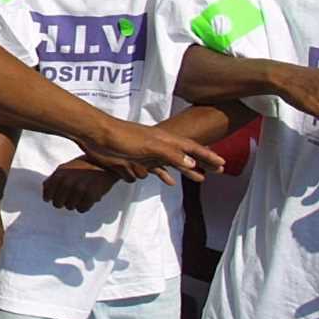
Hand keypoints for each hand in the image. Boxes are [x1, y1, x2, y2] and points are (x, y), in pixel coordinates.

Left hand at [41, 155, 119, 212]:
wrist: (104, 164)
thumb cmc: (82, 166)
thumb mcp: (64, 168)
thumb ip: (53, 179)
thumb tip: (45, 193)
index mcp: (59, 174)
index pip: (48, 195)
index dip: (50, 198)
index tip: (53, 199)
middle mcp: (68, 181)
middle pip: (58, 204)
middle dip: (62, 202)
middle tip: (69, 198)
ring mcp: (80, 188)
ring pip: (70, 207)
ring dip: (74, 204)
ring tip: (80, 195)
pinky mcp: (91, 195)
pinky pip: (82, 209)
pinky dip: (84, 206)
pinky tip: (86, 199)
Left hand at [79, 116, 222, 183]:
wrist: (96, 136)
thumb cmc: (123, 138)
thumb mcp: (149, 146)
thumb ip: (171, 155)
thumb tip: (192, 164)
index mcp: (165, 139)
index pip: (191, 148)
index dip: (207, 156)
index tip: (222, 164)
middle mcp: (160, 145)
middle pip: (186, 155)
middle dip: (202, 163)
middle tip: (218, 171)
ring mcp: (148, 153)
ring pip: (173, 164)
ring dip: (186, 171)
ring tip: (200, 179)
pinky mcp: (136, 160)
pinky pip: (156, 169)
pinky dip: (165, 175)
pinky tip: (170, 182)